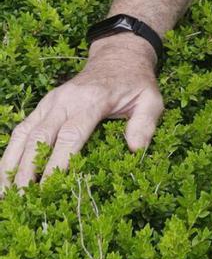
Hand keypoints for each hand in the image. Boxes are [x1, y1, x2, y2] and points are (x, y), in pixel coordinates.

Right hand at [0, 43, 162, 193]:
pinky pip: (21, 130)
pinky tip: (4, 178)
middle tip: (24, 201)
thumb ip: (146, 122)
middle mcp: (66, 100)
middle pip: (41, 137)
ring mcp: (51, 102)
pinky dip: (9, 154)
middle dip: (29, 170)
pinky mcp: (43, 106)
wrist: (119, 57)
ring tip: (5, 197)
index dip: (58, 162)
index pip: (71, 134)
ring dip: (11, 165)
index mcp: (93, 99)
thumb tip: (136, 149)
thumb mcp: (151, 98)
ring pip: (24, 134)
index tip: (49, 188)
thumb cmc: (135, 83)